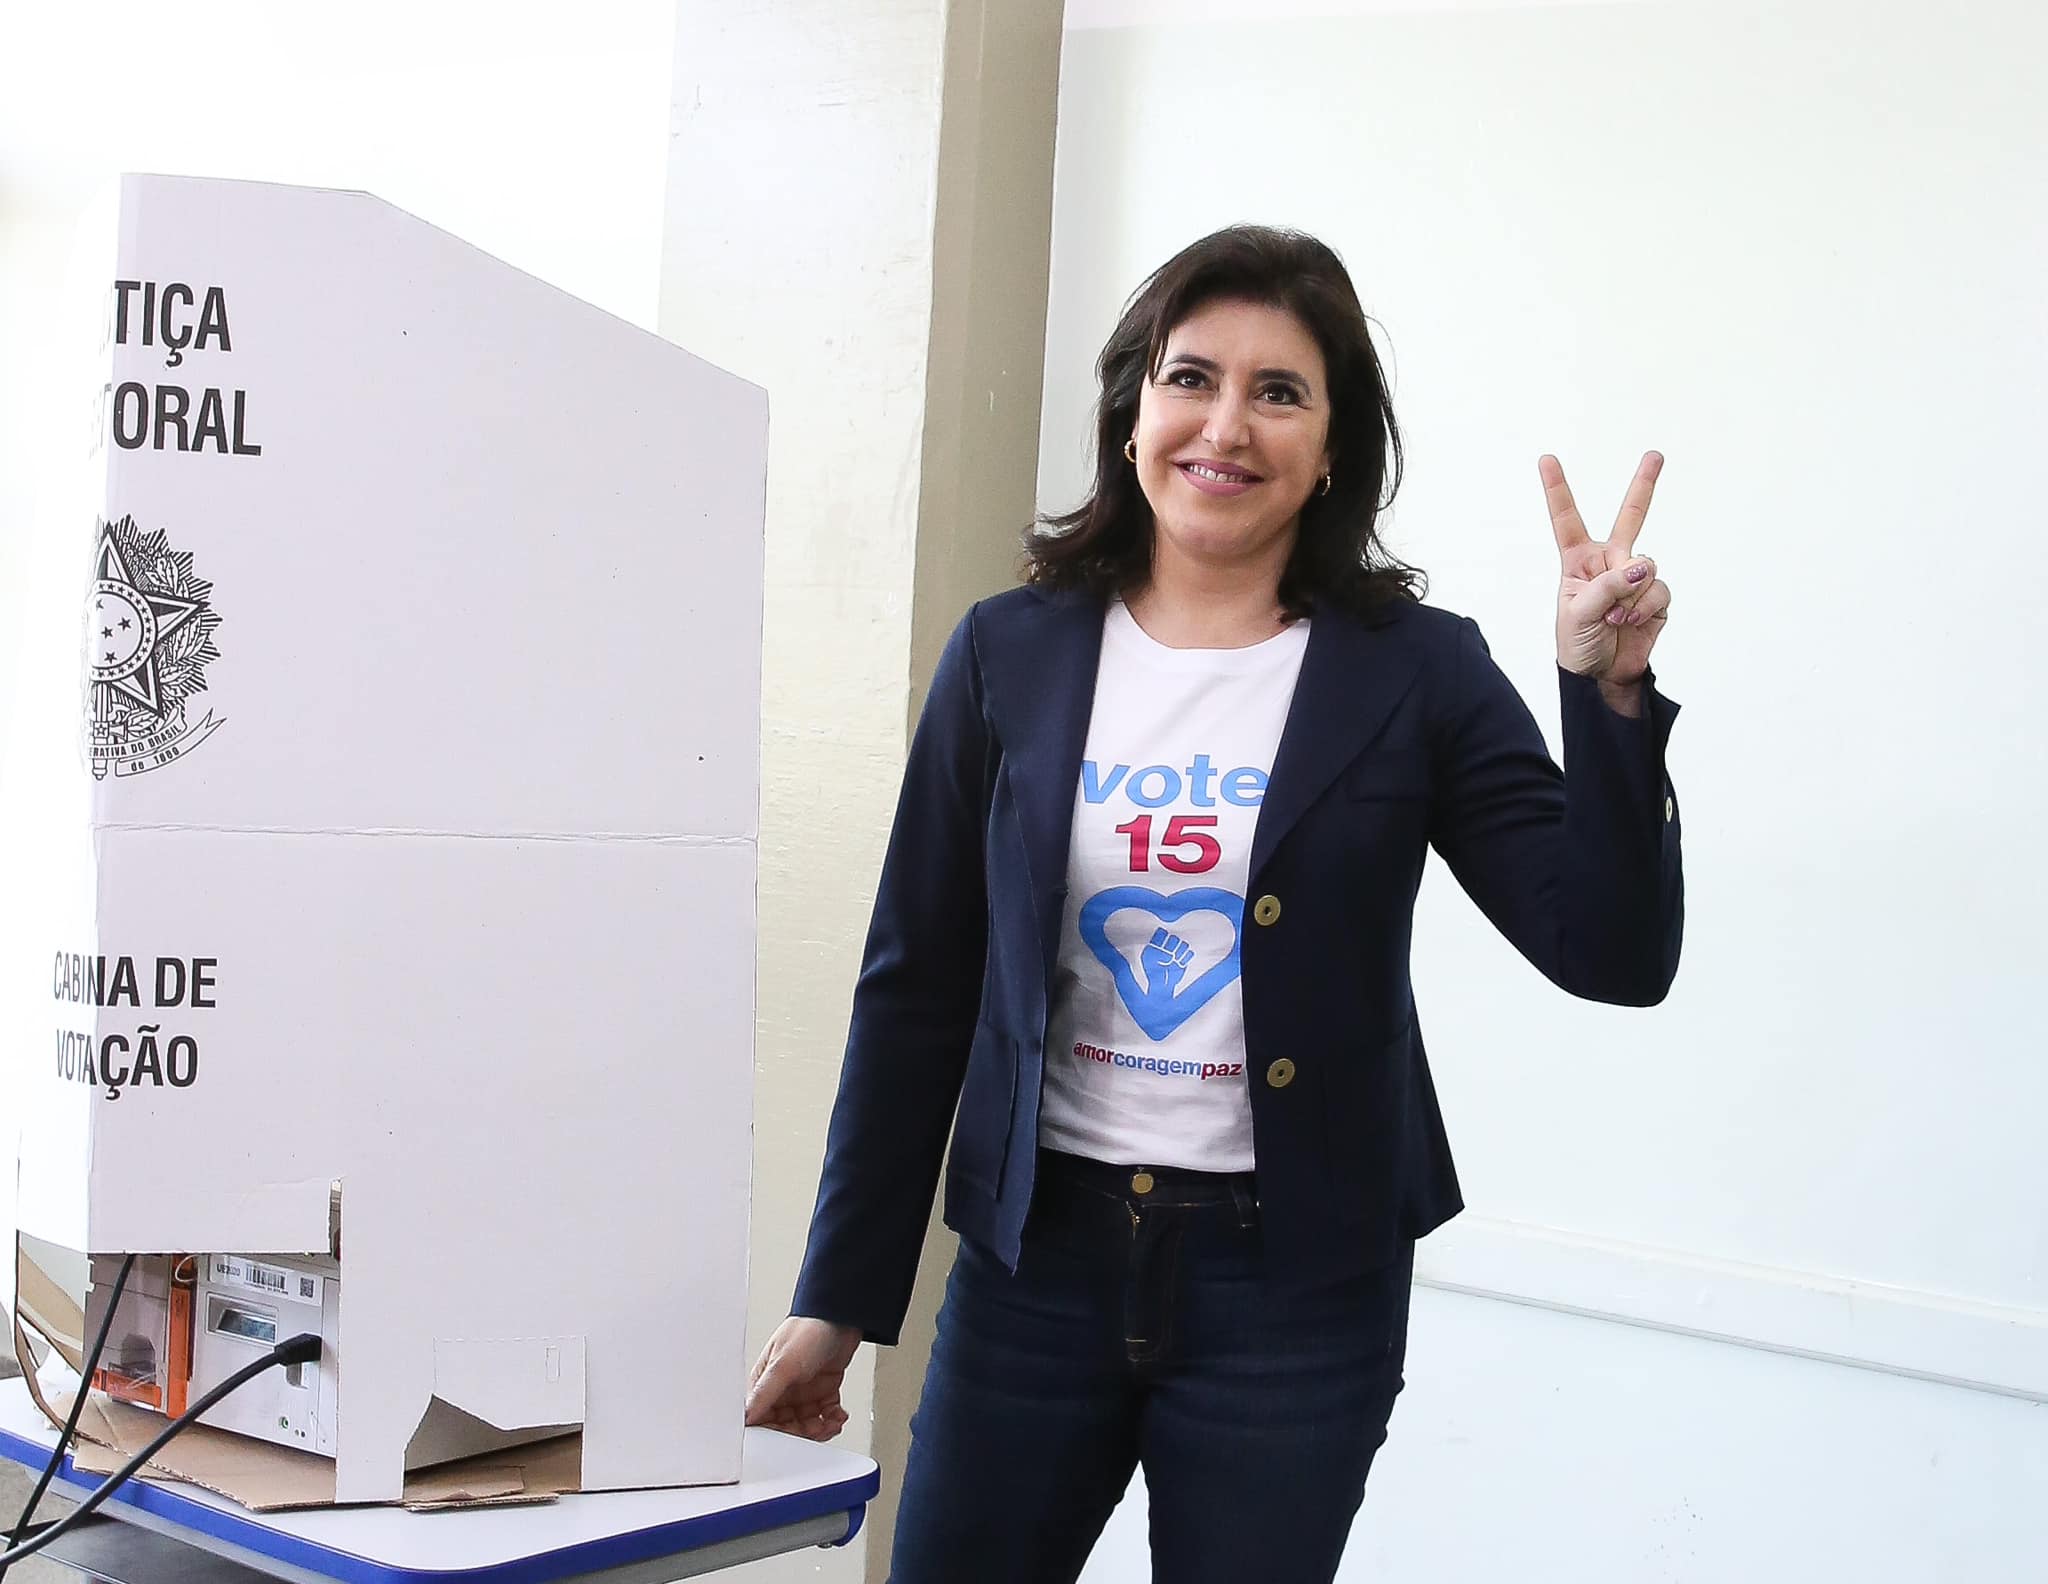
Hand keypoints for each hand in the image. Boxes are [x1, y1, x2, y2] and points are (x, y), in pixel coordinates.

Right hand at [745, 1315, 860, 1441]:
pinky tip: (837, 1415)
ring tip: (830, 1423)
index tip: (788, 1439)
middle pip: (786, 1427)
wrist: (843, 1315)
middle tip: (815, 1430)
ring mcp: (804, 1391)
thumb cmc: (809, 1329)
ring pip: (807, 1424)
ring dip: (820, 1429)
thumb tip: (746, 1417)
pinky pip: (825, 1414)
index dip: (775, 1433)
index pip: (762, 1419)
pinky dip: (833, 1419)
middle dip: (802, 1433)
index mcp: (765, 1382)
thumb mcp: (784, 1364)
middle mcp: (782, 1389)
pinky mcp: (823, 1390)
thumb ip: (765, 1393)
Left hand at [1543, 451, 1672, 687]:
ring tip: (1614, 618)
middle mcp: (1609, 561)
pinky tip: (1631, 621)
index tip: (1546, 459)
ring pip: (1646, 566)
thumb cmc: (1577, 643)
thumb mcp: (1577, 614)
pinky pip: (1659, 589)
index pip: (1567, 519)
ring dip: (1630, 595)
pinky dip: (1645, 606)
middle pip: (1630, 517)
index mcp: (1577, 560)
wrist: (1601, 676)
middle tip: (1655, 455)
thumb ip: (1606, 586)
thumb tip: (1641, 566)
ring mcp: (1634, 577)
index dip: (1557, 489)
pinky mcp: (1656, 596)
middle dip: (1644, 485)